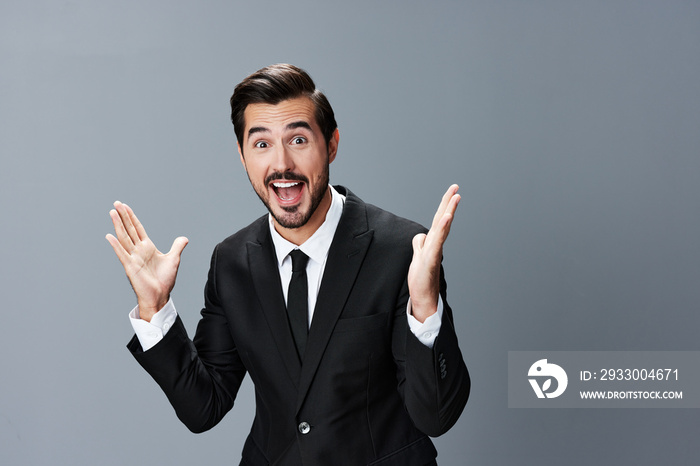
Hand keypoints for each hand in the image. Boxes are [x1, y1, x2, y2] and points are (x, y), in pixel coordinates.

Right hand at [106, 201, 187, 321]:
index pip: (138, 228)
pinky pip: (122, 254)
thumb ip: (177, 247)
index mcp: (147, 247)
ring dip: (118, 225)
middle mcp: (138, 250)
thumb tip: (184, 238)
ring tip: (112, 213)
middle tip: (116, 203)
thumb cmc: (164, 280)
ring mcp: (133, 258)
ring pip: (124, 238)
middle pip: (129, 229)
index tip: (125, 207)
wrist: (160, 295)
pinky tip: (109, 236)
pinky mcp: (130, 267)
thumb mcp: (174, 259)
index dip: (132, 217)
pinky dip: (116, 245)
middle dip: (123, 216)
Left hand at [407, 184, 459, 322]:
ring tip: (455, 197)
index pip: (438, 220)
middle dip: (448, 203)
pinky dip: (442, 229)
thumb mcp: (417, 257)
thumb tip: (420, 235)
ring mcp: (434, 251)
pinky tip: (446, 218)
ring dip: (448, 211)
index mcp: (432, 242)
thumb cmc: (422, 279)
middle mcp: (435, 245)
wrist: (424, 298)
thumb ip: (419, 245)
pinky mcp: (431, 259)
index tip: (452, 191)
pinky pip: (437, 242)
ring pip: (441, 228)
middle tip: (456, 187)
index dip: (444, 205)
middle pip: (442, 219)